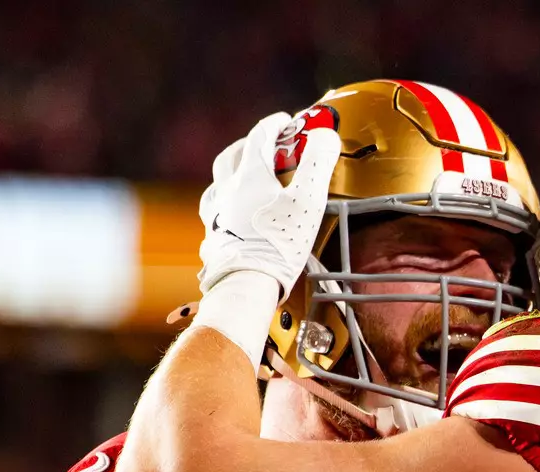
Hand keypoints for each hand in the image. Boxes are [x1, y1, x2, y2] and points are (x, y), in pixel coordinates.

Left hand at [197, 112, 339, 295]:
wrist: (246, 282)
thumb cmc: (279, 242)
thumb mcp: (308, 201)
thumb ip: (318, 165)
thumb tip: (326, 134)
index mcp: (249, 175)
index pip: (259, 136)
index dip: (274, 125)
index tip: (286, 121)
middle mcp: (227, 189)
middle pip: (230, 156)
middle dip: (246, 144)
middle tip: (262, 144)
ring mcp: (216, 213)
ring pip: (217, 183)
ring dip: (230, 172)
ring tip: (242, 176)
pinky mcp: (213, 236)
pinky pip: (213, 210)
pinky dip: (224, 201)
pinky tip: (230, 211)